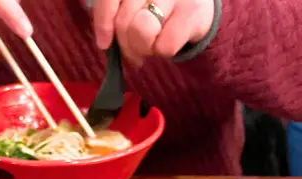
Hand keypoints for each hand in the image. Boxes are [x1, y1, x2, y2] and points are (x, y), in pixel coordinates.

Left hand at [92, 0, 213, 65]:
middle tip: (135, 51)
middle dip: (126, 44)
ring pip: (143, 31)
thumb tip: (104, 41)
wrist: (198, 7)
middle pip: (124, 20)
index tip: (104, 43)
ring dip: (143, 48)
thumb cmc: (158, 7)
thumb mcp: (133, 4)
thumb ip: (116, 13)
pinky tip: (167, 43)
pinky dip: (162, 52)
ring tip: (150, 46)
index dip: (103, 21)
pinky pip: (165, 46)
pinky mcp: (192, 11)